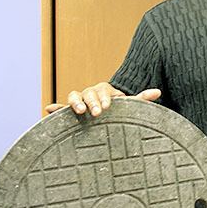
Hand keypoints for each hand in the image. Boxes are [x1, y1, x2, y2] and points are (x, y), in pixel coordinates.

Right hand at [44, 82, 160, 116]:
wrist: (110, 118)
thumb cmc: (121, 111)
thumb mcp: (132, 106)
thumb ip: (142, 99)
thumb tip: (158, 91)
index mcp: (105, 91)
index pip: (103, 89)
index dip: (105, 97)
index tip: (109, 107)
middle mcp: (91, 94)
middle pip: (88, 92)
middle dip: (92, 101)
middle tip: (98, 112)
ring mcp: (80, 102)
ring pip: (74, 95)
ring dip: (75, 102)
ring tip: (80, 111)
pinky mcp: (70, 112)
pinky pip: (62, 108)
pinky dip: (56, 108)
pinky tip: (48, 109)